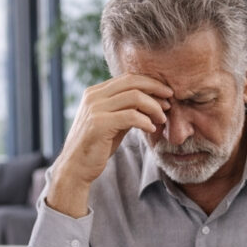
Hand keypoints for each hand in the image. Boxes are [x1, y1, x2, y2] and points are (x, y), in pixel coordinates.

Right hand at [47, 74, 171, 216]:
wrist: (77, 167)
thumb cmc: (97, 146)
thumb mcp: (113, 122)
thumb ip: (126, 109)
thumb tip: (152, 101)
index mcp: (95, 92)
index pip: (127, 78)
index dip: (150, 83)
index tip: (165, 93)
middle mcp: (93, 96)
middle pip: (132, 82)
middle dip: (155, 89)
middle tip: (170, 100)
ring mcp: (95, 109)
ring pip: (134, 97)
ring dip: (153, 107)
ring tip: (162, 118)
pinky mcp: (99, 124)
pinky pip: (131, 116)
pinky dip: (146, 121)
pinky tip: (152, 129)